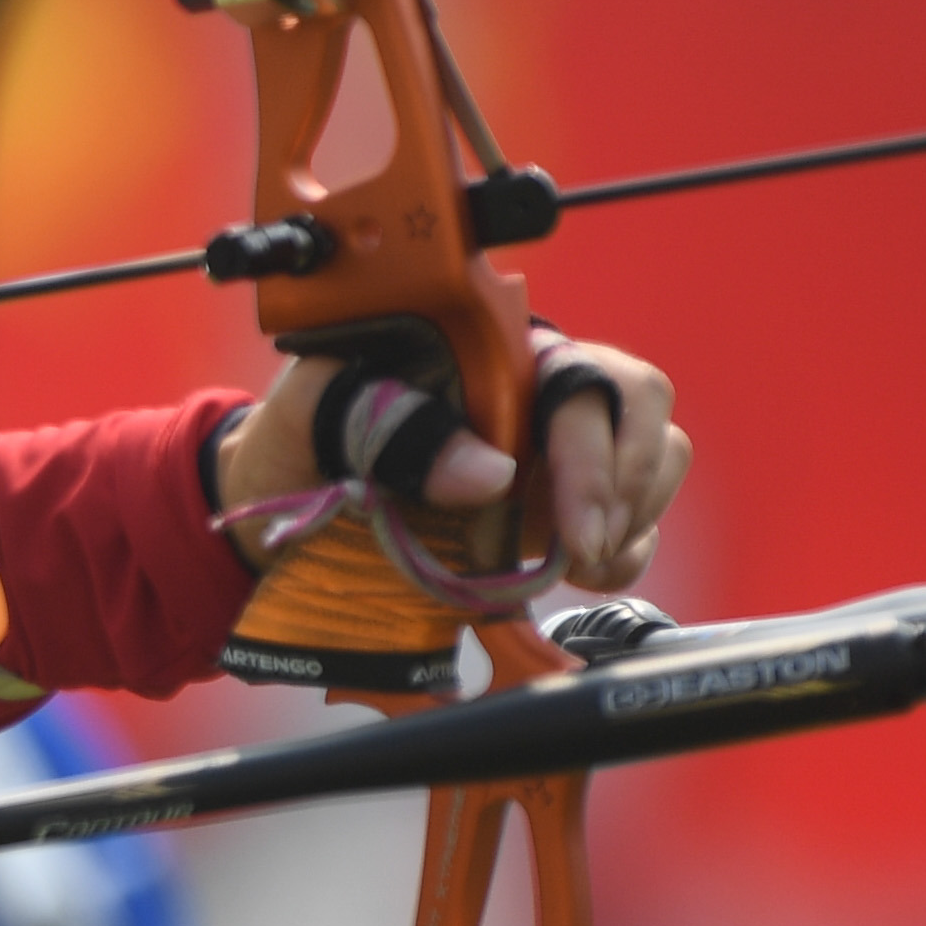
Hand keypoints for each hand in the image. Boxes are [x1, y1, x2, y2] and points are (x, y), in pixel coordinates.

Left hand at [211, 337, 686, 593]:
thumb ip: (392, 426)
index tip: (571, 523)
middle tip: (579, 548)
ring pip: (652, 460)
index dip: (592, 447)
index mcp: (487, 352)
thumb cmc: (296, 439)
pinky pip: (633, 521)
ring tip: (569, 562)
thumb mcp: (317, 415)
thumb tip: (490, 476)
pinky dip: (622, 554)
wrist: (272, 500)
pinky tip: (572, 573)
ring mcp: (553, 450)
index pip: (584, 374)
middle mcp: (533, 393)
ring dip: (629, 520)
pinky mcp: (558, 507)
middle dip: (622, 485)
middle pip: (639, 409)